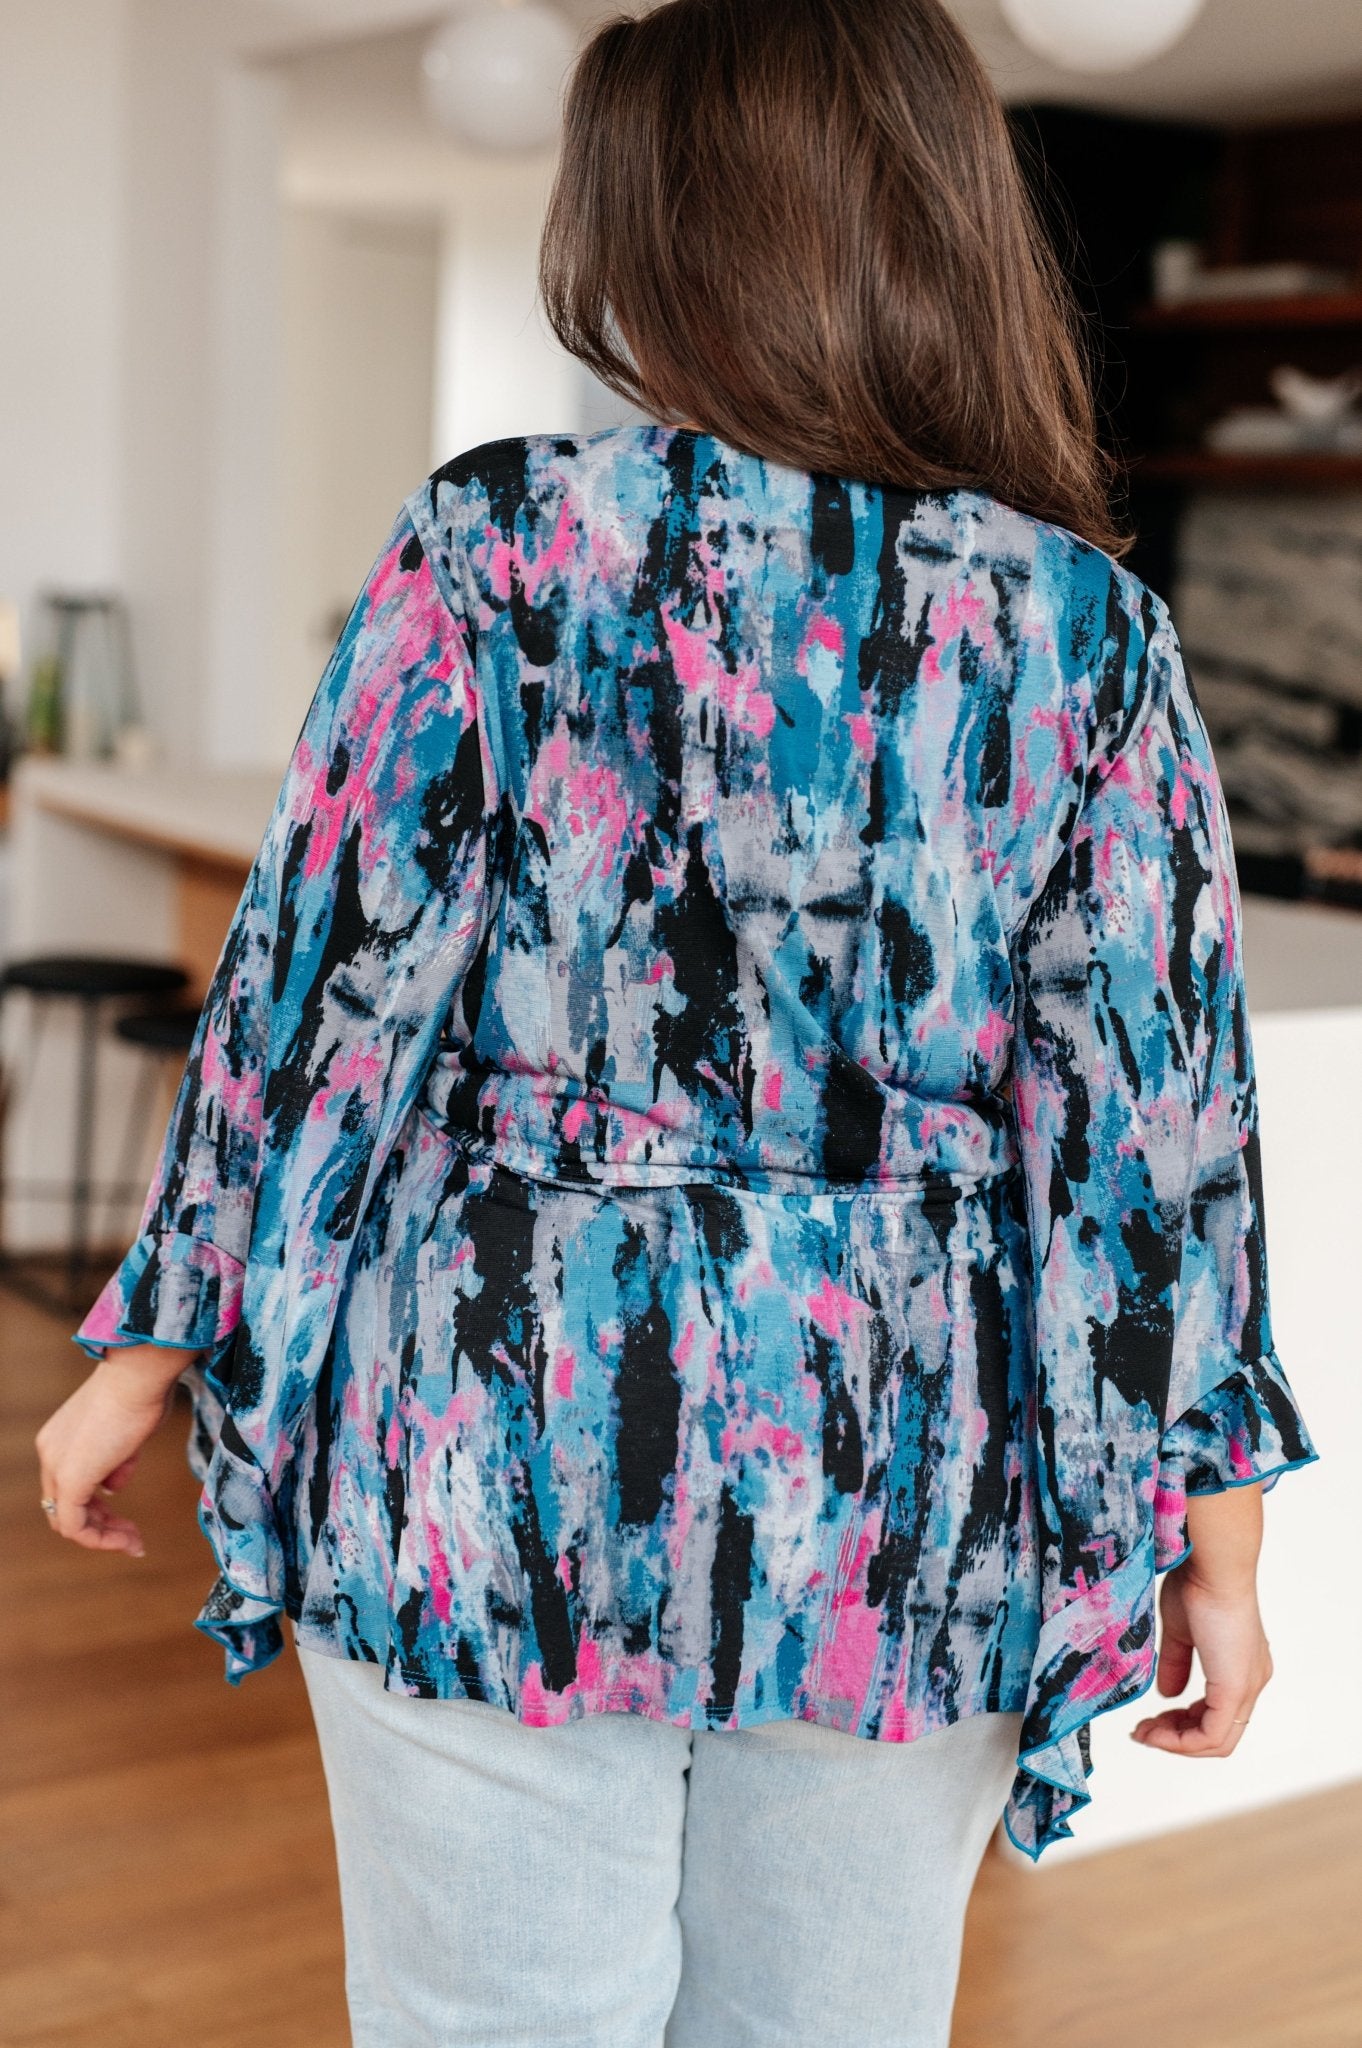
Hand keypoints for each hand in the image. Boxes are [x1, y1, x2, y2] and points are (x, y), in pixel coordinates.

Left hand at [34, 1347, 193, 1555]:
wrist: (139, 1374)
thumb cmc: (143, 1391)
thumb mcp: (128, 1433)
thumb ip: (116, 1461)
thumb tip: (112, 1487)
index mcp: (58, 1438)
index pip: (67, 1487)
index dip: (97, 1507)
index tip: (127, 1516)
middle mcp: (49, 1453)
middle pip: (64, 1507)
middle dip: (100, 1525)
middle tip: (132, 1534)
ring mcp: (56, 1467)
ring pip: (69, 1521)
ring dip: (103, 1536)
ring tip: (134, 1542)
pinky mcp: (71, 1479)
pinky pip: (77, 1526)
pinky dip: (101, 1539)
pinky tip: (128, 1540)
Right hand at [1132, 1483, 1271, 1757]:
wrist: (1213, 1566)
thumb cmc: (1198, 1581)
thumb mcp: (1182, 1631)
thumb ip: (1177, 1663)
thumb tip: (1168, 1694)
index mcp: (1241, 1666)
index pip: (1217, 1714)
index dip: (1183, 1724)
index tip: (1151, 1718)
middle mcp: (1251, 1681)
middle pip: (1218, 1734)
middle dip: (1177, 1739)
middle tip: (1144, 1732)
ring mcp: (1246, 1688)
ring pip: (1217, 1741)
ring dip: (1176, 1743)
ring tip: (1145, 1734)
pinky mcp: (1235, 1690)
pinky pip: (1212, 1735)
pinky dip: (1182, 1741)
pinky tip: (1156, 1732)